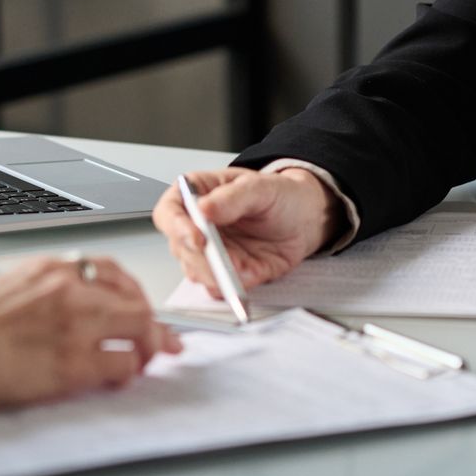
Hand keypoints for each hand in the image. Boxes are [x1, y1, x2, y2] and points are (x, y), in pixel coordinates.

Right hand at [0, 255, 179, 421]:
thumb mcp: (12, 288)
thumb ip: (48, 290)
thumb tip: (79, 310)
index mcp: (51, 268)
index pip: (111, 270)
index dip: (133, 293)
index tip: (138, 307)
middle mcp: (69, 288)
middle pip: (134, 298)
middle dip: (151, 323)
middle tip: (159, 341)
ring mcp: (77, 323)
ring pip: (139, 327)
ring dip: (146, 348)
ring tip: (140, 363)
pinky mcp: (76, 361)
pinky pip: (123, 364)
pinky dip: (127, 373)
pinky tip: (118, 379)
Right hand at [152, 166, 343, 296]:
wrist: (306, 218)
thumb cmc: (280, 195)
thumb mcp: (261, 187)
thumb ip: (233, 197)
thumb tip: (204, 209)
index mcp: (197, 195)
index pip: (170, 213)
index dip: (178, 227)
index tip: (197, 239)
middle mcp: (197, 226)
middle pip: (181, 248)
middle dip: (200, 259)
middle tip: (223, 263)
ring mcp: (210, 253)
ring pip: (196, 272)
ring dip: (215, 275)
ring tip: (241, 270)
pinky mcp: (228, 274)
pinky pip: (220, 287)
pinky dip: (231, 287)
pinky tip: (246, 279)